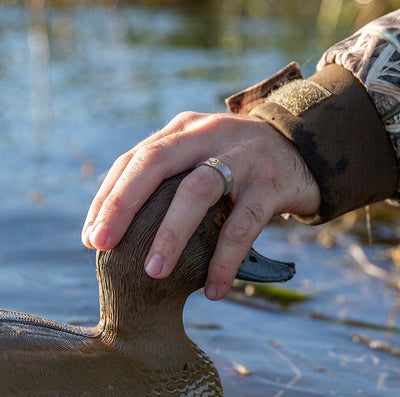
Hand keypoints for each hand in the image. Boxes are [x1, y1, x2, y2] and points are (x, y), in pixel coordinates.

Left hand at [81, 112, 319, 299]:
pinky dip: (225, 258)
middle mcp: (207, 135)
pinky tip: (214, 289)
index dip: (108, 197)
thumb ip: (168, 175)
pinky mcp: (270, 182)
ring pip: (197, 191)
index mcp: (183, 130)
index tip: (91, 235)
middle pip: (155, 163)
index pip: (135, 159)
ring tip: (154, 272)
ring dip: (171, 234)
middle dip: (122, 205)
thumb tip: (125, 223)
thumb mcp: (199, 153)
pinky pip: (242, 224)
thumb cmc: (236, 160)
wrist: (298, 146)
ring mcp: (241, 156)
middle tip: (101, 245)